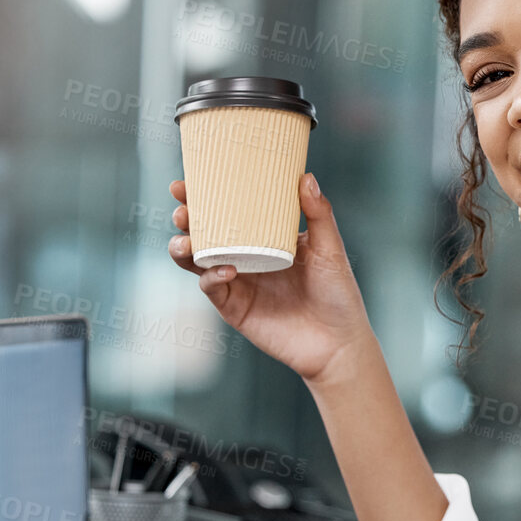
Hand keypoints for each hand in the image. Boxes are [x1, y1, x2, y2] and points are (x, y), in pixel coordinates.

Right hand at [168, 173, 374, 385]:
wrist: (338, 344)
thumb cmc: (338, 294)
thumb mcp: (330, 250)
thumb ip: (319, 215)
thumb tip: (306, 177)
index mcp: (265, 237)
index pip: (229, 210)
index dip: (205, 195)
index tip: (188, 180)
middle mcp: (246, 257)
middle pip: (204, 232)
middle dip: (186, 218)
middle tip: (183, 208)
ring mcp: (238, 283)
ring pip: (197, 260)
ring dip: (184, 247)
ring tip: (186, 240)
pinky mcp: (235, 308)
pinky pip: (212, 288)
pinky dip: (211, 276)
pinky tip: (226, 269)